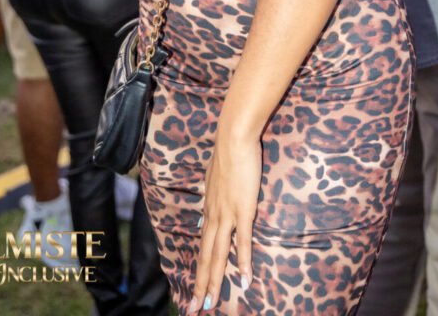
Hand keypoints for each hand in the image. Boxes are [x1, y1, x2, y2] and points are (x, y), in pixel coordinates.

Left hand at [190, 129, 260, 312]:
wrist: (233, 138)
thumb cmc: (228, 152)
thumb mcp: (217, 177)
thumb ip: (216, 193)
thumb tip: (213, 202)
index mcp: (210, 209)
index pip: (202, 246)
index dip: (198, 269)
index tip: (193, 290)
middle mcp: (214, 216)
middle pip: (206, 257)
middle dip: (200, 285)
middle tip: (194, 309)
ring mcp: (228, 215)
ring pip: (218, 254)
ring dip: (214, 281)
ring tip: (209, 304)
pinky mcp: (243, 210)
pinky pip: (243, 241)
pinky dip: (243, 262)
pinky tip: (244, 280)